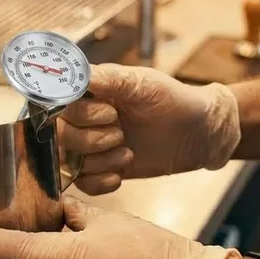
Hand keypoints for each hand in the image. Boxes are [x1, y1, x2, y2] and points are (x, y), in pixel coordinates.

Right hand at [59, 64, 240, 192]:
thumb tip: (76, 74)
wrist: (199, 133)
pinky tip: (121, 172)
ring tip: (128, 152)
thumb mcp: (142, 82)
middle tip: (121, 133)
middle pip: (61, 136)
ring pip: (70, 162)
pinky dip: (100, 181)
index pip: (61, 107)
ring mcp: (91, 146)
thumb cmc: (174, 100)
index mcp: (90, 94)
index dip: (82, 115)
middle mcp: (85, 119)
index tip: (110, 113)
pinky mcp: (102, 169)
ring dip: (100, 161)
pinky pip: (82, 183)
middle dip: (92, 140)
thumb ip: (107, 78)